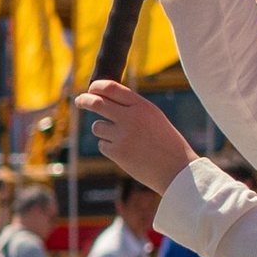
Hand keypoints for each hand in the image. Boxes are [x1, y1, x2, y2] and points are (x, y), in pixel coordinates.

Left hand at [75, 80, 198, 197]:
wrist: (176, 169)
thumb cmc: (166, 142)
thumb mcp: (153, 117)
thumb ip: (133, 107)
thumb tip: (105, 99)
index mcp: (142, 106)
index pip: (111, 88)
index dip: (96, 86)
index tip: (91, 89)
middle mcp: (131, 117)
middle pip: (97, 103)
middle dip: (84, 100)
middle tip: (80, 101)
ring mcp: (122, 135)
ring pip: (97, 127)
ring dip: (103, 131)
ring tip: (123, 140)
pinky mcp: (117, 152)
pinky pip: (102, 145)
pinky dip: (109, 147)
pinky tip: (126, 153)